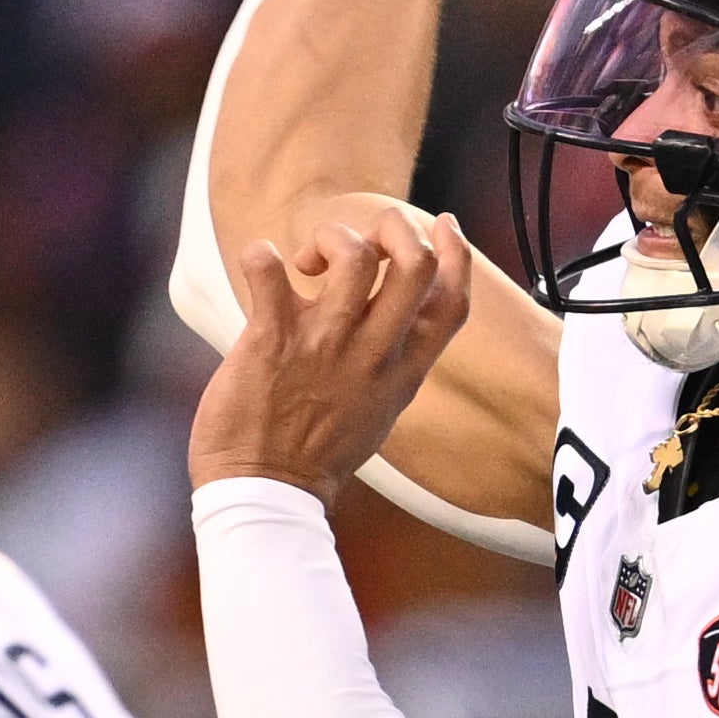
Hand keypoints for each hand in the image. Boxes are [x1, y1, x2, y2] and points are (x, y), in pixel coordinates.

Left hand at [191, 211, 478, 501]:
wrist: (266, 493)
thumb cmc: (317, 455)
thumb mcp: (380, 410)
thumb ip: (395, 363)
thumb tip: (395, 324)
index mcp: (404, 370)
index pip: (452, 300)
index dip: (457, 252)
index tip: (443, 224)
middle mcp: (373, 352)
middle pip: (414, 261)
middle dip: (395, 226)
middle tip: (362, 240)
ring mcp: (325, 343)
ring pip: (354, 256)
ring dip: (332, 237)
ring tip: (307, 262)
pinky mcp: (272, 339)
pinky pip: (268, 270)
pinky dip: (261, 254)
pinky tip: (261, 264)